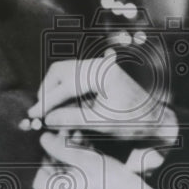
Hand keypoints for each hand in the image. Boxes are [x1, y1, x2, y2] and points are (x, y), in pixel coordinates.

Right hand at [27, 49, 178, 144]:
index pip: (67, 84)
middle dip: (47, 91)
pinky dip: (63, 90)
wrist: (153, 119)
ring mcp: (98, 67)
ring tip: (48, 110)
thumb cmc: (133, 122)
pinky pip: (72, 77)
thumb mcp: (101, 123)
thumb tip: (47, 118)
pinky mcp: (97, 74)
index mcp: (103, 73)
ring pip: (64, 72)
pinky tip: (60, 106)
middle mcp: (99, 64)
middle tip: (39, 111)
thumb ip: (72, 118)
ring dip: (54, 90)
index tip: (34, 114)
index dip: (48, 101)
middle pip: (60, 70)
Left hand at [33, 130, 163, 188]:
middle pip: (52, 173)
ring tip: (78, 134)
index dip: (40, 154)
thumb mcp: (84, 159)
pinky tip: (86, 147)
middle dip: (58, 150)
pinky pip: (76, 180)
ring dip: (69, 154)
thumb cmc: (112, 184)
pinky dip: (79, 165)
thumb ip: (59, 148)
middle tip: (64, 131)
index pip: (37, 174)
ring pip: (65, 174)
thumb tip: (43, 139)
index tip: (47, 139)